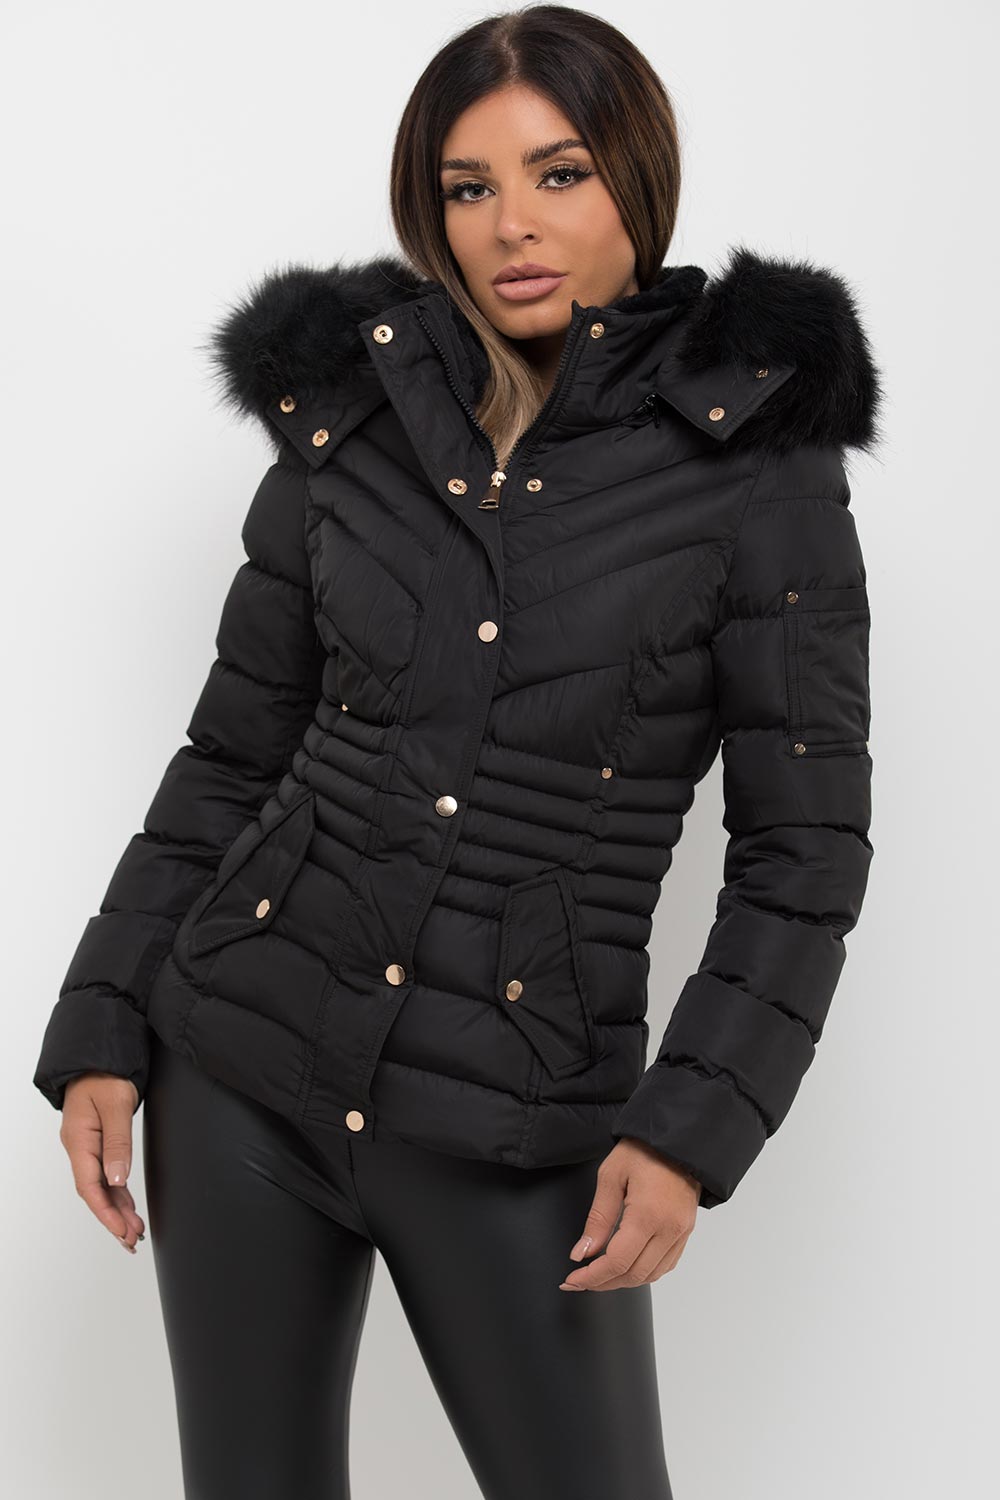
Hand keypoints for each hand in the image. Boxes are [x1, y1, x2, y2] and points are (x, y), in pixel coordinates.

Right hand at [59, 1073, 145, 1253]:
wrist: (100, 1055)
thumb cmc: (105, 1075)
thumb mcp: (115, 1105)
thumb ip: (117, 1142)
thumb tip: (117, 1179)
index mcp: (78, 1141)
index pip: (90, 1186)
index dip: (106, 1212)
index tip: (122, 1231)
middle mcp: (80, 1147)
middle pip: (95, 1192)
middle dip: (113, 1218)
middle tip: (133, 1240)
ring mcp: (87, 1145)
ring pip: (101, 1185)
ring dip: (117, 1209)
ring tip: (134, 1232)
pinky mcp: (97, 1141)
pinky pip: (106, 1174)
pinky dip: (118, 1192)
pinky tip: (127, 1206)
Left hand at [560, 1137, 699, 1290]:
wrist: (678, 1139)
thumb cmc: (644, 1150)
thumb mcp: (611, 1176)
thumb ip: (597, 1218)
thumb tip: (582, 1253)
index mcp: (648, 1214)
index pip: (617, 1262)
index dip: (591, 1277)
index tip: (572, 1279)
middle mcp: (669, 1229)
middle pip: (634, 1275)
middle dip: (603, 1283)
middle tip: (580, 1280)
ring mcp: (681, 1232)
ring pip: (651, 1275)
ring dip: (623, 1281)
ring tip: (600, 1275)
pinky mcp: (686, 1231)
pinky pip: (666, 1265)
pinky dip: (644, 1272)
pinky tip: (627, 1265)